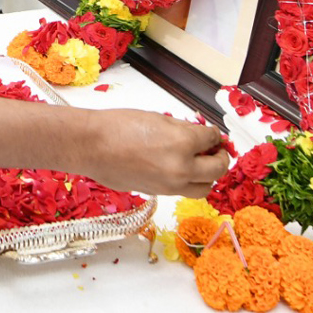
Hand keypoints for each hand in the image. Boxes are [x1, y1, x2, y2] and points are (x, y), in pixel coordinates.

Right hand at [81, 110, 227, 197]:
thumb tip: (200, 135)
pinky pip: (184, 191)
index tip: (212, 132)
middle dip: (221, 157)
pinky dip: (190, 182)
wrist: (92, 146)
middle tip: (216, 149)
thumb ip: (183, 128)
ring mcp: (170, 185)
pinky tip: (183, 169)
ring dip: (208, 176)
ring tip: (202, 163)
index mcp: (183, 144)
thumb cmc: (119, 126)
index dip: (214, 134)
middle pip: (217, 169)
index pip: (212, 140)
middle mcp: (181, 168)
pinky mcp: (158, 193)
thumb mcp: (158, 119)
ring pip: (204, 188)